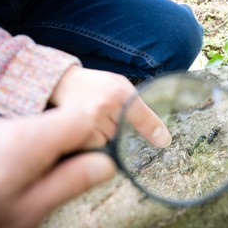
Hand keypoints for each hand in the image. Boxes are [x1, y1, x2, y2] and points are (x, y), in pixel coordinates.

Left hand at [0, 108, 114, 227]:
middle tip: (55, 183)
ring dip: (46, 152)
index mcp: (23, 143)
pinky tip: (8, 178)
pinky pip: (16, 134)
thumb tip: (105, 164)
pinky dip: (25, 151)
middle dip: (69, 149)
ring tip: (28, 186)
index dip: (93, 139)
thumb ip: (68, 184)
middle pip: (59, 122)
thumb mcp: (26, 214)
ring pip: (39, 129)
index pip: (79, 119)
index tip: (88, 165)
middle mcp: (4, 125)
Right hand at [49, 67, 171, 147]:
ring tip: (94, 119)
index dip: (152, 128)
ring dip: (104, 136)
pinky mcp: (76, 131)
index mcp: (120, 92)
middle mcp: (106, 105)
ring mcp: (90, 120)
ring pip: (109, 142)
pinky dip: (93, 140)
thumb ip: (137, 105)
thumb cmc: (96, 85)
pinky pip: (94, 146)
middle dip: (118, 130)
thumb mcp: (120, 86)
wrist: (63, 82)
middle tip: (105, 115)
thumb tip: (159, 133)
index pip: (141, 115)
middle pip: (123, 134)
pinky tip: (86, 127)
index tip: (164, 141)